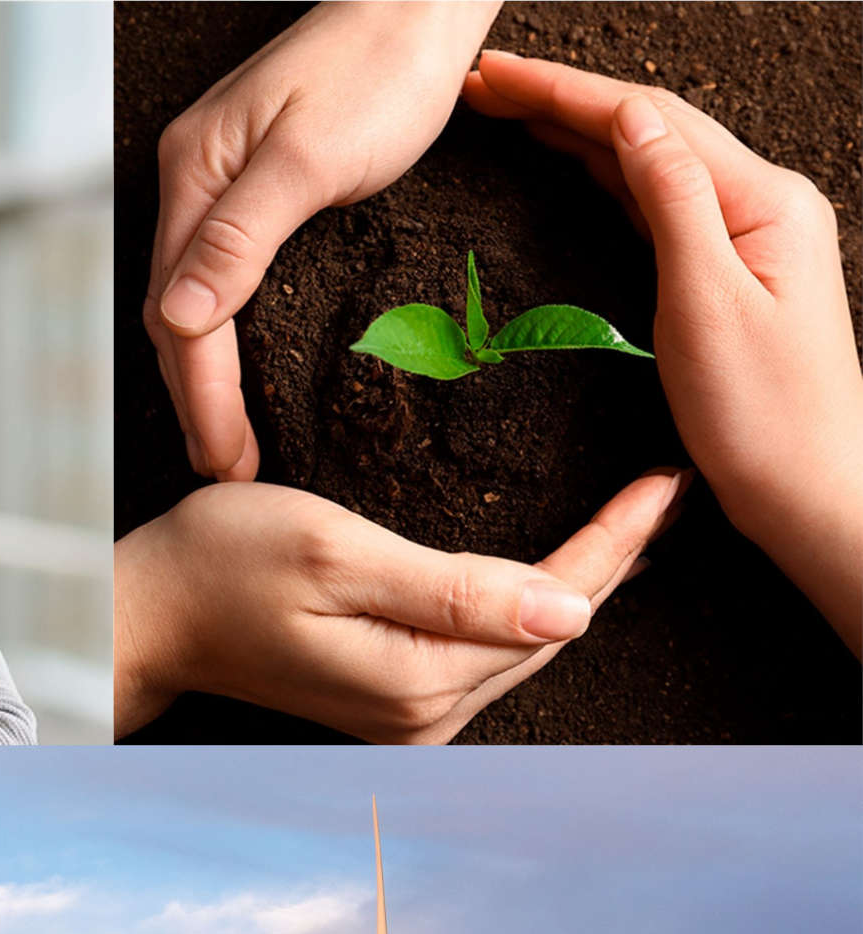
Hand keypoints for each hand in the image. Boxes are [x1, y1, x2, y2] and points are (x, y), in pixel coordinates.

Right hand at [116, 471, 684, 741]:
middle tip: (668, 490)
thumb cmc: (220, 564)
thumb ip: (451, 588)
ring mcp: (405, 719)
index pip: (551, 607)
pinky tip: (551, 573)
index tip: (664, 482)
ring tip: (630, 524)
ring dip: (577, 586)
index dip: (615, 543)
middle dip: (613, 563)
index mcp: (418, 681)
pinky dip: (523, 608)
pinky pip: (482, 653)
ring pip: (521, 646)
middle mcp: (423, 717)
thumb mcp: (335, 553)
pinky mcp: (389, 705)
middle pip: (548, 633)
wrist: (146, 614)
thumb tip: (567, 612)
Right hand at [149, 1, 501, 480]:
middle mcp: (192, 181)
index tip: (225, 459)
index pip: (179, 310)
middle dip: (195, 399)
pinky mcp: (254, 184)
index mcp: (195, 175)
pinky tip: (242, 367)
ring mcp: (219, 183)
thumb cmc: (381, 66)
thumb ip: (240, 238)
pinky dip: (226, 335)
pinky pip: (222, 275)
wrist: (419, 4)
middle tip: (226, 470)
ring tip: (227, 440)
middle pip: (174, 313)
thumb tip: (176, 321)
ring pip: (193, 300)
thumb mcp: (312, 157)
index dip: (200, 393)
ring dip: (205, 375)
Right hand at [463, 51, 862, 652]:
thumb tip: (631, 122)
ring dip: (576, 129)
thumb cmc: (766, 417)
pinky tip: (570, 161)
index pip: (649, 122)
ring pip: (649, 159)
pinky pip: (655, 200)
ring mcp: (747, 234)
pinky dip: (602, 172)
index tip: (494, 80)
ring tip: (508, 109)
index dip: (565, 94)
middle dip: (562, 99)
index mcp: (764, 202)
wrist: (811, 491)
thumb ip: (672, 202)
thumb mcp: (707, 304)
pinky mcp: (727, 267)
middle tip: (482, 86)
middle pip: (648, 128)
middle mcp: (761, 204)